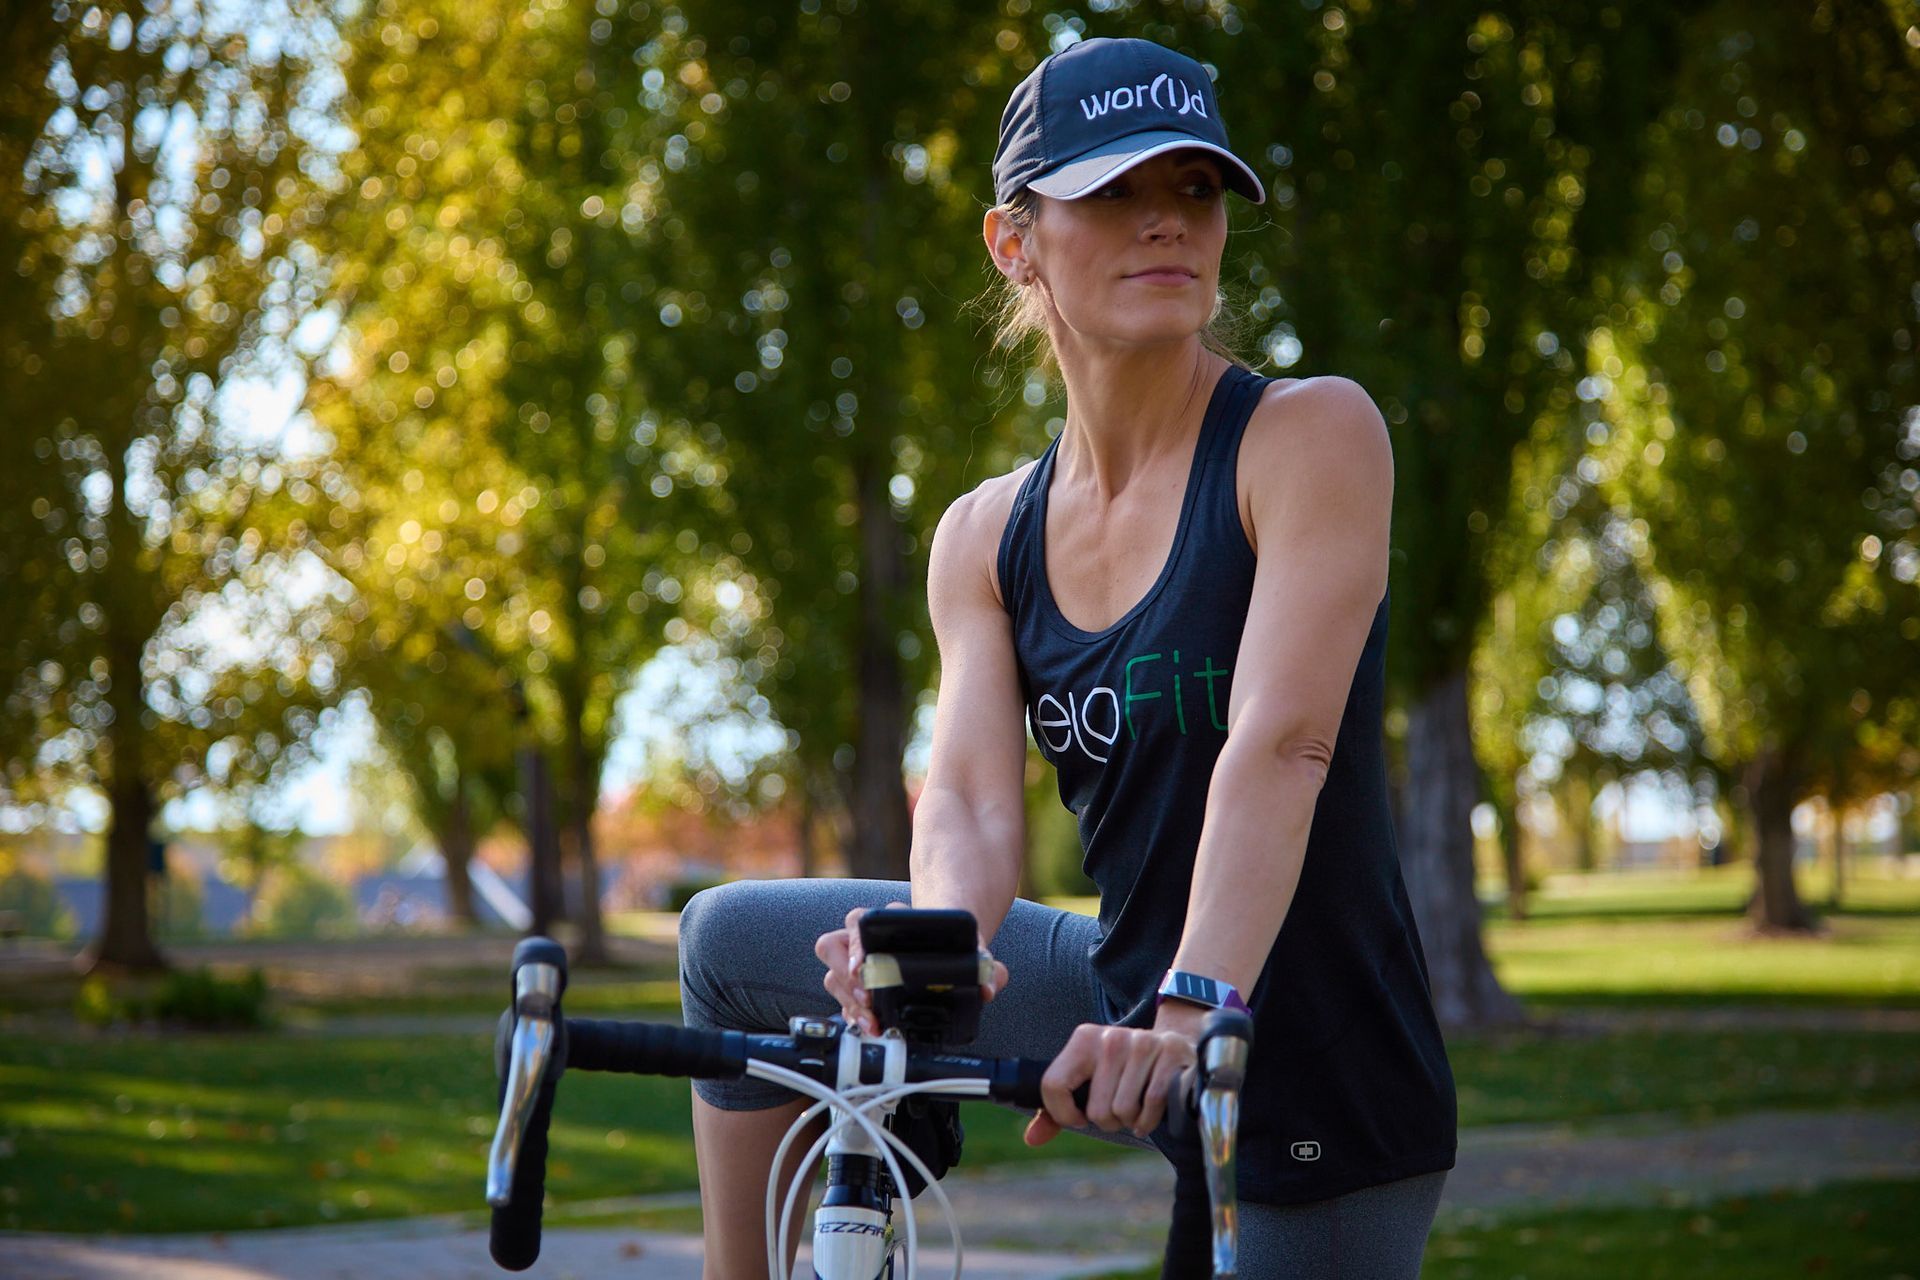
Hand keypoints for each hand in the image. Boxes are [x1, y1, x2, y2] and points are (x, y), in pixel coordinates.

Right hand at [815, 902, 1008, 1035]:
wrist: (945, 949)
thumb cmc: (951, 945)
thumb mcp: (971, 951)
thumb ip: (984, 965)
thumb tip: (988, 987)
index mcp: (889, 921)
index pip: (859, 923)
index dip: (854, 946)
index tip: (862, 968)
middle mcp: (864, 937)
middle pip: (832, 946)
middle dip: (845, 978)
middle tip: (867, 1000)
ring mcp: (855, 961)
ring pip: (833, 975)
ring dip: (847, 1000)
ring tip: (871, 1021)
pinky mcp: (856, 986)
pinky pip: (841, 998)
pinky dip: (852, 1013)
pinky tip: (870, 1026)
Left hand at [1024, 1004, 1202, 1146]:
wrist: (1169, 1046)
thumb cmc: (1121, 1072)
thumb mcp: (1087, 1081)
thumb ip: (1056, 1111)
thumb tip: (1032, 1138)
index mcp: (1083, 1039)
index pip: (1053, 1085)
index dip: (1064, 1114)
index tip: (1079, 1118)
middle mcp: (1110, 1038)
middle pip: (1096, 1110)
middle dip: (1107, 1121)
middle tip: (1116, 1110)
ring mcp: (1142, 1043)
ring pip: (1123, 1111)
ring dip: (1130, 1121)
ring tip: (1134, 1107)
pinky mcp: (1170, 1053)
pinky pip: (1152, 1105)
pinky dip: (1149, 1120)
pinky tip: (1148, 1114)